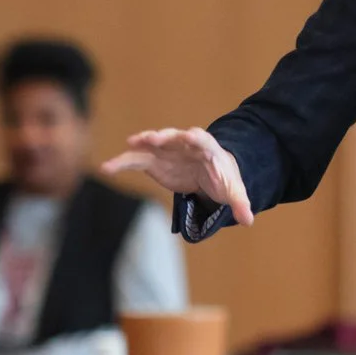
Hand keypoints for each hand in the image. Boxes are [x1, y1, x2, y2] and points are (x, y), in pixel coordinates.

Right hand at [102, 128, 255, 224]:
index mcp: (207, 149)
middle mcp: (184, 144)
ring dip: (141, 143)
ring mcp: (166, 150)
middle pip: (174, 137)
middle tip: (154, 138)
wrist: (209, 173)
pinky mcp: (153, 160)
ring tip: (130, 144)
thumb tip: (248, 219)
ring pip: (151, 144)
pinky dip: (121, 162)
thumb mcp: (234, 191)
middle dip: (165, 137)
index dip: (196, 138)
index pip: (202, 140)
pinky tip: (107, 168)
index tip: (190, 135)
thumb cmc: (223, 179)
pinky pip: (135, 159)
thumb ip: (239, 203)